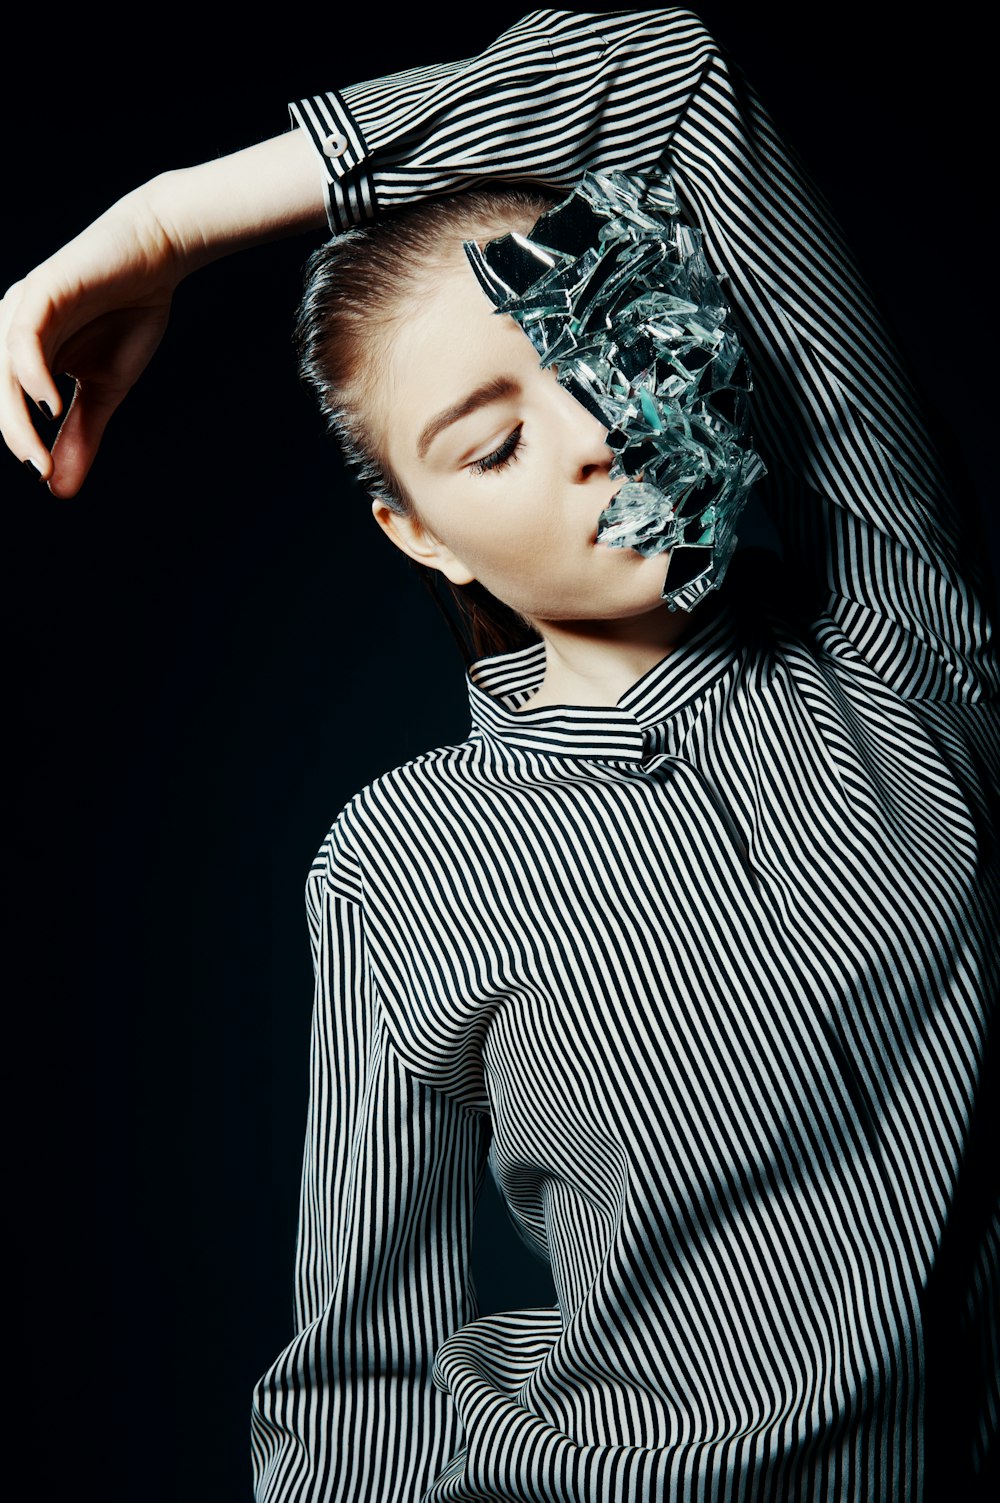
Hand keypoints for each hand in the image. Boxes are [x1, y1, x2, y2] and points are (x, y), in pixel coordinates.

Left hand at [0, 188, 182, 495]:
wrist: (158, 257)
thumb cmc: (129, 315)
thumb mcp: (105, 389)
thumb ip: (80, 435)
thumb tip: (59, 490)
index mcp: (23, 353)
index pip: (5, 406)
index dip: (20, 441)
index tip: (47, 474)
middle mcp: (13, 331)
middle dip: (13, 435)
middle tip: (42, 470)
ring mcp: (23, 309)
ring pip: (2, 371)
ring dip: (15, 419)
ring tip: (39, 456)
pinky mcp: (41, 292)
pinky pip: (23, 339)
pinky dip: (31, 376)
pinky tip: (49, 407)